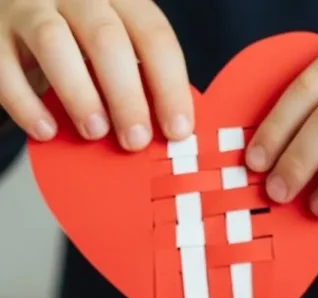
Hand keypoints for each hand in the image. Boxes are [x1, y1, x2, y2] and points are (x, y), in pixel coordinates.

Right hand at [0, 0, 192, 148]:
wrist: (13, 10)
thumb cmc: (75, 38)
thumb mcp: (111, 42)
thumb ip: (137, 74)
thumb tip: (169, 132)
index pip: (152, 33)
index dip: (169, 84)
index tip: (177, 129)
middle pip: (106, 38)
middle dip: (126, 95)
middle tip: (135, 140)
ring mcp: (29, 8)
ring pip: (54, 43)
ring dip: (79, 94)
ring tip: (94, 132)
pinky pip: (6, 69)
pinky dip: (27, 104)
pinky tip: (46, 131)